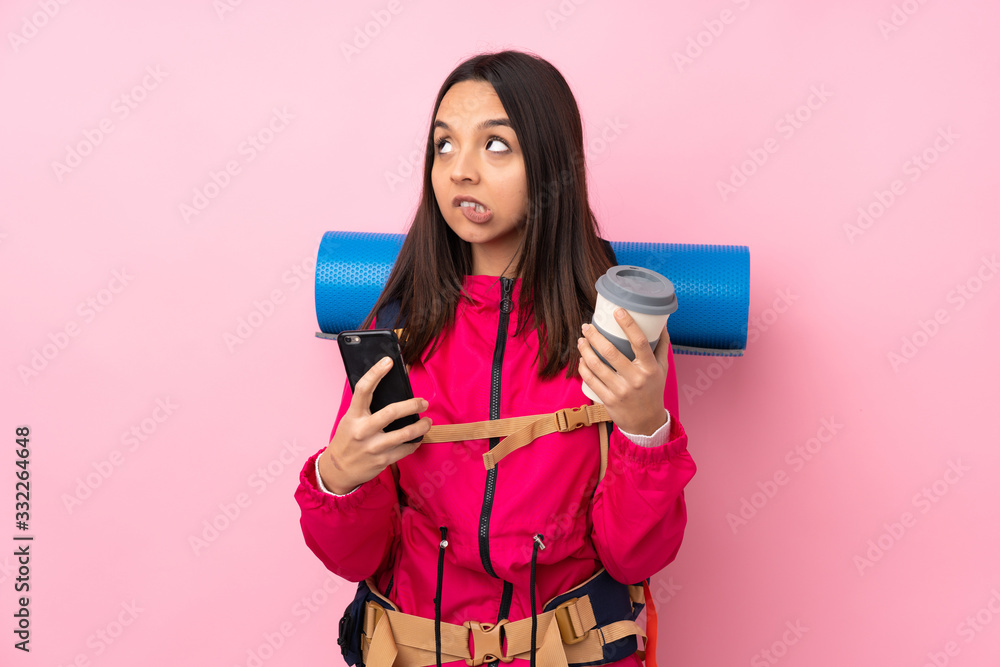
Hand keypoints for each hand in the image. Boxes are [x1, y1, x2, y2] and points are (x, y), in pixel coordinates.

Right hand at [318, 356, 431, 493]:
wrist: (337, 471)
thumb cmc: (347, 440)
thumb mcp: (350, 421)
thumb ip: (365, 408)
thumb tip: (391, 391)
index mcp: (353, 416)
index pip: (363, 389)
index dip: (376, 372)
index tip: (388, 361)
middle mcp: (363, 431)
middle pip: (392, 412)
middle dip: (412, 405)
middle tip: (423, 402)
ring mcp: (373, 447)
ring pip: (405, 434)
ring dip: (421, 426)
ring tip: (427, 421)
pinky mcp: (382, 460)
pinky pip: (406, 449)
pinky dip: (415, 443)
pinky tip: (418, 438)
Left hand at [577, 309, 670, 435]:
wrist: (646, 422)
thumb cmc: (653, 390)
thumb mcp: (662, 368)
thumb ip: (661, 345)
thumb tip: (661, 321)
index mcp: (650, 368)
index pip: (640, 341)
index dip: (628, 324)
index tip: (617, 311)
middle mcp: (636, 379)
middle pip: (611, 352)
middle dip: (594, 335)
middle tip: (587, 326)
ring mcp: (621, 390)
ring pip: (597, 365)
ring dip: (585, 349)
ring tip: (581, 340)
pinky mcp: (608, 400)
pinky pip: (591, 380)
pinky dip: (583, 367)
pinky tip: (582, 359)